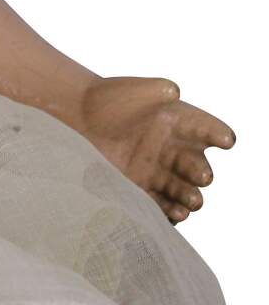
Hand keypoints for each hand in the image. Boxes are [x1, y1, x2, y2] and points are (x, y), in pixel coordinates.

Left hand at [79, 75, 235, 223]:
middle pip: (198, 168)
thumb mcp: (134, 90)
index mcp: (181, 125)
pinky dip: (169, 213)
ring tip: (189, 203)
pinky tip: (173, 216)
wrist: (79, 118)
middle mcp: (176, 152)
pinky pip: (160, 206)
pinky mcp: (141, 189)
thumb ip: (155, 89)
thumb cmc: (110, 99)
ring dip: (190, 199)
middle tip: (201, 176)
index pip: (207, 129)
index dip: (219, 134)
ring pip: (184, 192)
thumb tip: (173, 91)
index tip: (226, 141)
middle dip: (202, 174)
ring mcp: (160, 173)